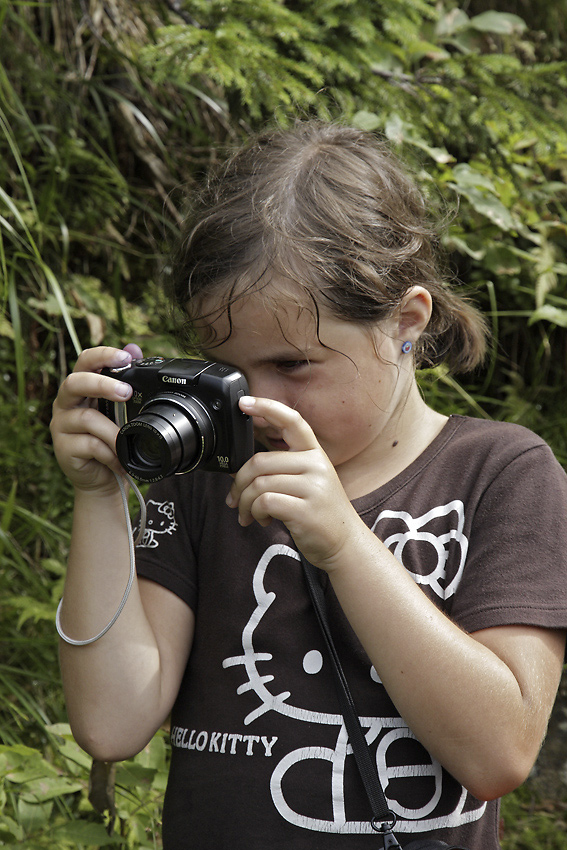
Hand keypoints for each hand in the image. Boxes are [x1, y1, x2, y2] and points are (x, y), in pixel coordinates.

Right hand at [50, 345, 141, 493]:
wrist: (105, 477)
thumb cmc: (112, 439)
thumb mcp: (122, 410)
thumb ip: (126, 379)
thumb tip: (134, 347)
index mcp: (82, 388)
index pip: (85, 361)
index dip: (102, 355)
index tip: (125, 357)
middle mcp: (66, 403)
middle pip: (75, 383)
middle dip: (101, 384)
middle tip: (126, 392)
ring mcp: (61, 426)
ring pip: (86, 418)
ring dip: (113, 430)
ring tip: (128, 441)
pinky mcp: (62, 448)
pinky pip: (89, 445)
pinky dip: (110, 452)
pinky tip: (119, 459)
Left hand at [226, 397, 362, 569]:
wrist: (345, 543)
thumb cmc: (319, 512)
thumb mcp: (308, 481)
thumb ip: (282, 468)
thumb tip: (239, 469)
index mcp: (315, 453)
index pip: (292, 420)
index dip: (266, 407)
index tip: (243, 402)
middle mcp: (316, 465)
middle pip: (260, 461)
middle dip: (239, 483)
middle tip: (234, 499)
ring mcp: (313, 487)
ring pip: (259, 484)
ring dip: (244, 503)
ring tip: (248, 514)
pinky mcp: (306, 510)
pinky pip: (265, 502)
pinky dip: (254, 513)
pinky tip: (262, 520)